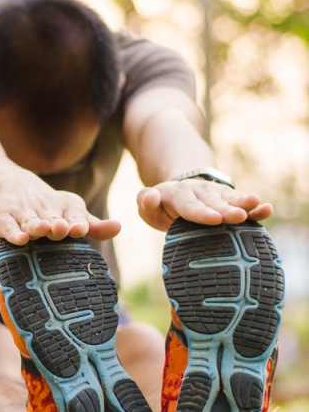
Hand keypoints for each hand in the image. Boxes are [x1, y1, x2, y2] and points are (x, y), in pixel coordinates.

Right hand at [0, 170, 120, 244]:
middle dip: (57, 225)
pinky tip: (20, 238)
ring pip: (30, 221)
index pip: (73, 215)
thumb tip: (119, 228)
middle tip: (61, 229)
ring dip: (36, 226)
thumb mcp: (71, 211)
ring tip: (42, 230)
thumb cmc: (48, 206)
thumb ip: (93, 225)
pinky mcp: (2, 218)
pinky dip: (12, 232)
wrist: (10, 183)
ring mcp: (21, 212)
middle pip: (52, 219)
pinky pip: (7, 226)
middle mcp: (43, 207)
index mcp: (64, 206)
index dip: (76, 223)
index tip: (80, 229)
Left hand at [137, 179, 272, 230]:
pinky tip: (267, 209)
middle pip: (215, 204)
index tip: (214, 219)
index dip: (202, 213)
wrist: (181, 192)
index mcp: (179, 195)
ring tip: (256, 203)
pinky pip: (244, 205)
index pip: (190, 207)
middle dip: (226, 210)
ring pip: (232, 200)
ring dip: (244, 203)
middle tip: (238, 216)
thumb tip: (150, 196)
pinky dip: (256, 208)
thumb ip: (145, 202)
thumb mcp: (148, 205)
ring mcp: (218, 196)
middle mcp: (201, 193)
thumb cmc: (162, 207)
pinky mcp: (231, 201)